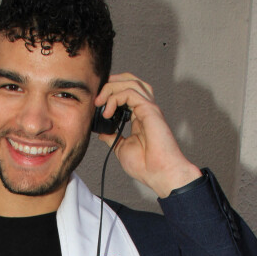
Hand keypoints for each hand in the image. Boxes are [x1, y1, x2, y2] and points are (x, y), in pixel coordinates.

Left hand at [95, 73, 201, 197]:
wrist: (159, 174)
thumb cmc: (146, 165)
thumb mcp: (121, 149)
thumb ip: (113, 137)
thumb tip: (102, 132)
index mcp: (139, 117)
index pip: (127, 92)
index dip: (111, 91)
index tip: (97, 103)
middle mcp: (145, 109)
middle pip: (131, 80)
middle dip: (111, 82)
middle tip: (97, 97)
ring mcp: (149, 109)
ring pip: (131, 82)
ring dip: (112, 88)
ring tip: (100, 102)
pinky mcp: (150, 110)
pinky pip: (131, 93)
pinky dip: (116, 98)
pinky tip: (108, 112)